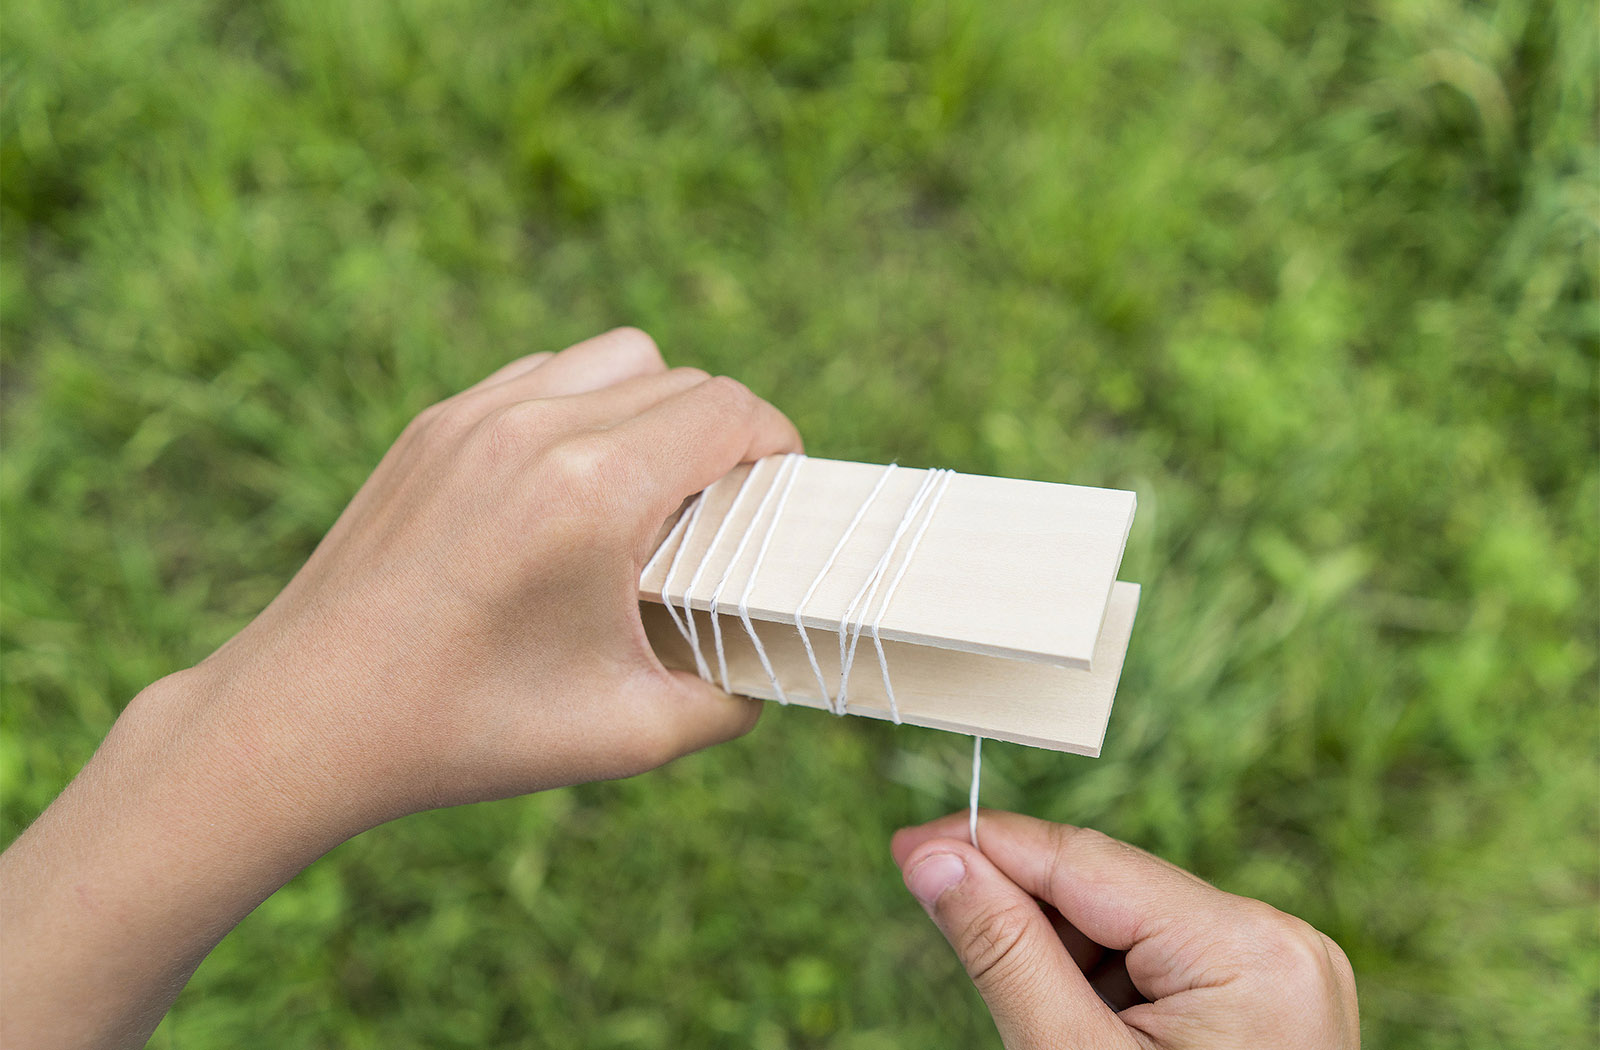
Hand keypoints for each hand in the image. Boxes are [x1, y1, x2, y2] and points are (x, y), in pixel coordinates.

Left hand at [0, 328, 800, 1049]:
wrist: (304, 718)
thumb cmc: (465, 731)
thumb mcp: (626, 736)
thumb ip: (725, 701)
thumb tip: (763, 670)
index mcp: (592, 491)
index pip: (730, 411)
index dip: (778, 445)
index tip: (782, 494)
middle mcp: (536, 428)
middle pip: (682, 378)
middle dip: (725, 434)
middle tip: (723, 511)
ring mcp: (475, 415)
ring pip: (614, 357)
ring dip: (655, 407)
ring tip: (648, 491)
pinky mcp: (433, 426)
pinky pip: (544, 376)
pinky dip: (585, 409)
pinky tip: (572, 487)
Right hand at [892, 811, 1358, 1048]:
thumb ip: (1003, 950)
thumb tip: (935, 859)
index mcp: (1248, 948)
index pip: (1087, 861)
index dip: (988, 845)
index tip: (908, 845)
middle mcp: (1278, 941)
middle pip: (1109, 890)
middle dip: (1027, 917)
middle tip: (949, 935)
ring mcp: (1280, 971)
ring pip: (1129, 927)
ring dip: (1065, 961)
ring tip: (1055, 1035)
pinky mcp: (1267, 998)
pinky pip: (1163, 963)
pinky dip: (1106, 989)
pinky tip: (1090, 1038)